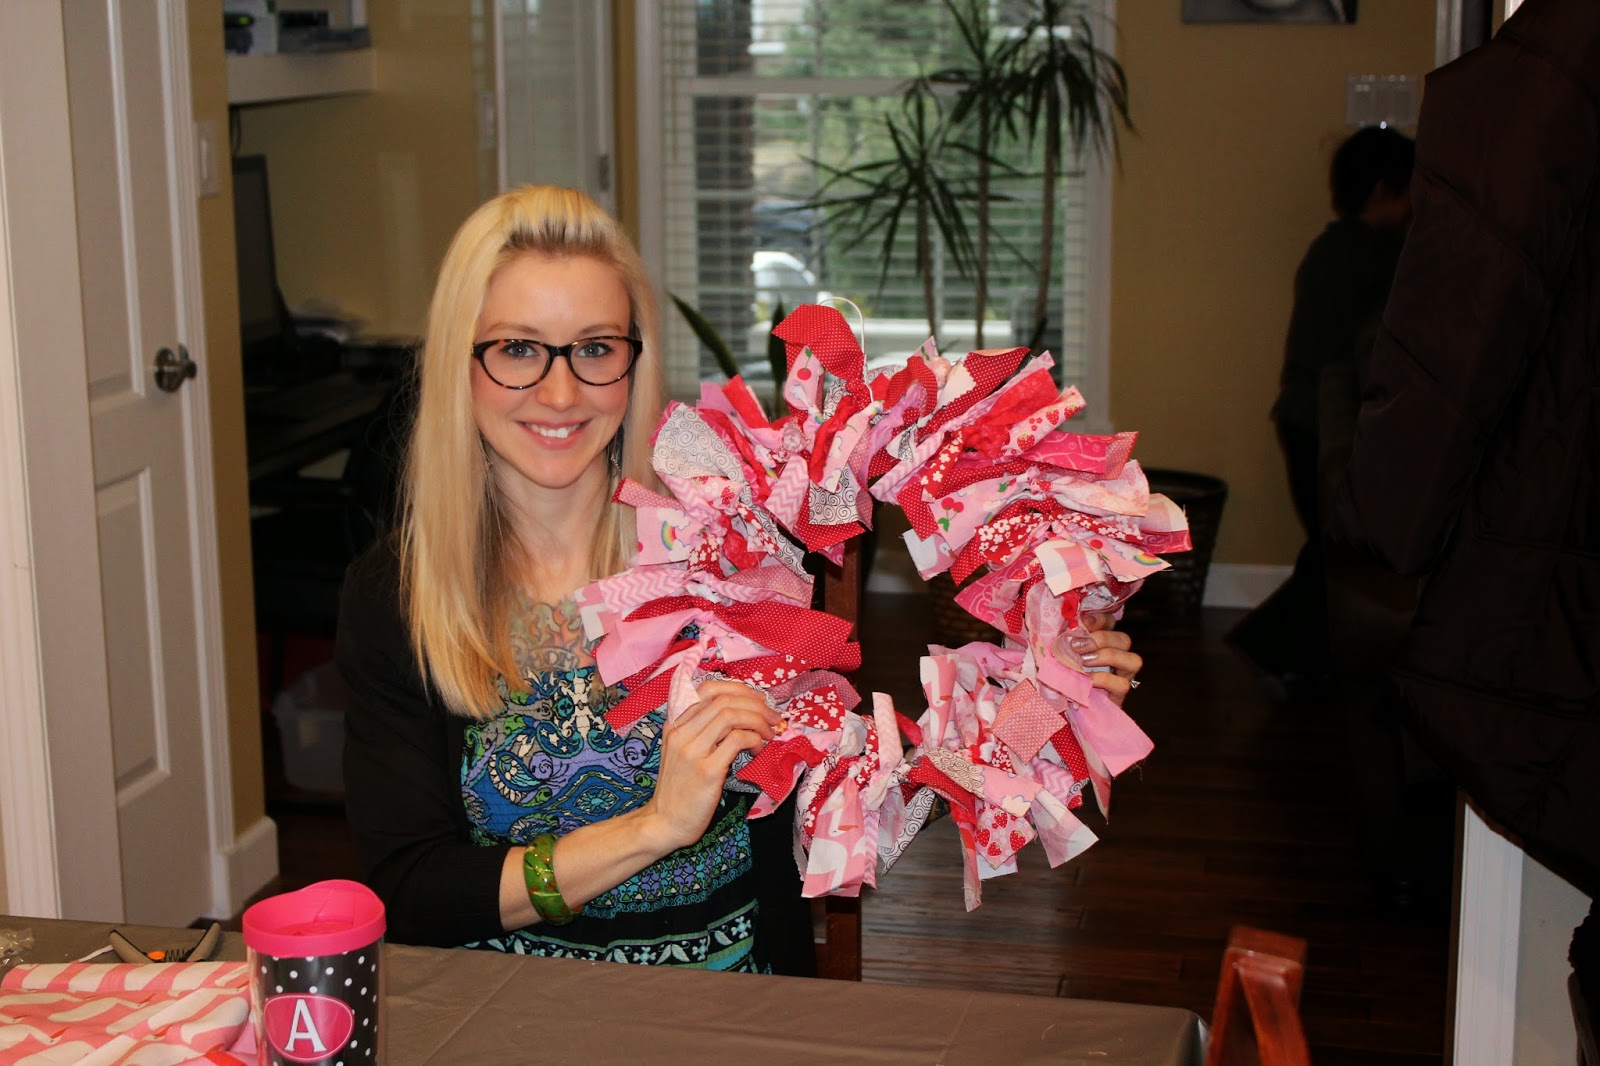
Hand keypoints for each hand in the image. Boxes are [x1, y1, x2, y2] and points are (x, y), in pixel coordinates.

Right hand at [643, 679, 779, 852]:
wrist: (664, 823)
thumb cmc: (679, 790)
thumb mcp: (683, 752)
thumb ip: (702, 732)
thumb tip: (741, 714)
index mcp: (675, 725)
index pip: (709, 690)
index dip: (739, 690)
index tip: (758, 701)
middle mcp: (681, 733)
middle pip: (724, 700)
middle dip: (756, 705)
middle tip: (773, 718)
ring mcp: (692, 750)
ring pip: (731, 715)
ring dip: (758, 720)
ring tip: (769, 733)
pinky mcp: (707, 770)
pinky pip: (737, 740)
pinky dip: (754, 740)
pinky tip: (757, 751)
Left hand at [1065, 611, 1141, 705]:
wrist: (1061, 707)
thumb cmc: (1061, 676)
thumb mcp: (1060, 654)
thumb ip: (1065, 640)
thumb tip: (1066, 624)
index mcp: (1102, 643)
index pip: (1111, 623)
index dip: (1100, 619)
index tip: (1082, 620)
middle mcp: (1117, 657)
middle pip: (1124, 639)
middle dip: (1102, 639)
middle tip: (1078, 646)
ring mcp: (1122, 677)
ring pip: (1134, 660)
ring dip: (1108, 657)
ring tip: (1084, 662)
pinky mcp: (1119, 696)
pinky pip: (1122, 685)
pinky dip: (1104, 679)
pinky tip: (1088, 680)